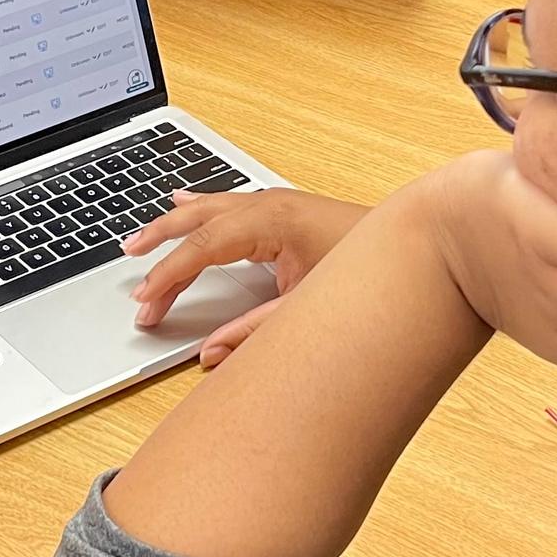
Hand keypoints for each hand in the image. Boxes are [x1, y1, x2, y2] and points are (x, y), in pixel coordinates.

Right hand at [125, 187, 365, 364]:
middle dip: (161, 243)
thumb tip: (211, 355)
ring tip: (141, 238)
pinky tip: (184, 201)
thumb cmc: (376, 275)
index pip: (204, 246)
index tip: (146, 301)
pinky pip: (230, 206)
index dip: (170, 275)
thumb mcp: (309, 311)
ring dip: (175, 224)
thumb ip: (255, 334)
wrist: (426, 242)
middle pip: (199, 220)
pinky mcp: (287, 212)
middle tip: (129, 266)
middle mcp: (272, 205)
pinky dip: (201, 210)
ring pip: (211, 208)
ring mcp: (279, 204)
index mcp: (273, 221)